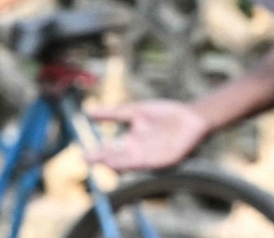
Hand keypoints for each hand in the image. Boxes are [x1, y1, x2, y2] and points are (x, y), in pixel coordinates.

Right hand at [83, 99, 208, 170]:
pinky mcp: (164, 160)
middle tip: (88, 160)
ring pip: (131, 163)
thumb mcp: (134, 111)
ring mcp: (151, 158)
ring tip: (104, 161)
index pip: (110, 151)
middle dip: (104, 160)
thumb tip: (88, 113)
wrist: (190, 117)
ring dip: (118, 163)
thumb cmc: (163, 114)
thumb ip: (112, 113)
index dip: (97, 154)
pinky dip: (139, 163)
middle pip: (118, 159)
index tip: (83, 155)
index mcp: (130, 142)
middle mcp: (138, 153)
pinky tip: (132, 161)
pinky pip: (149, 163)